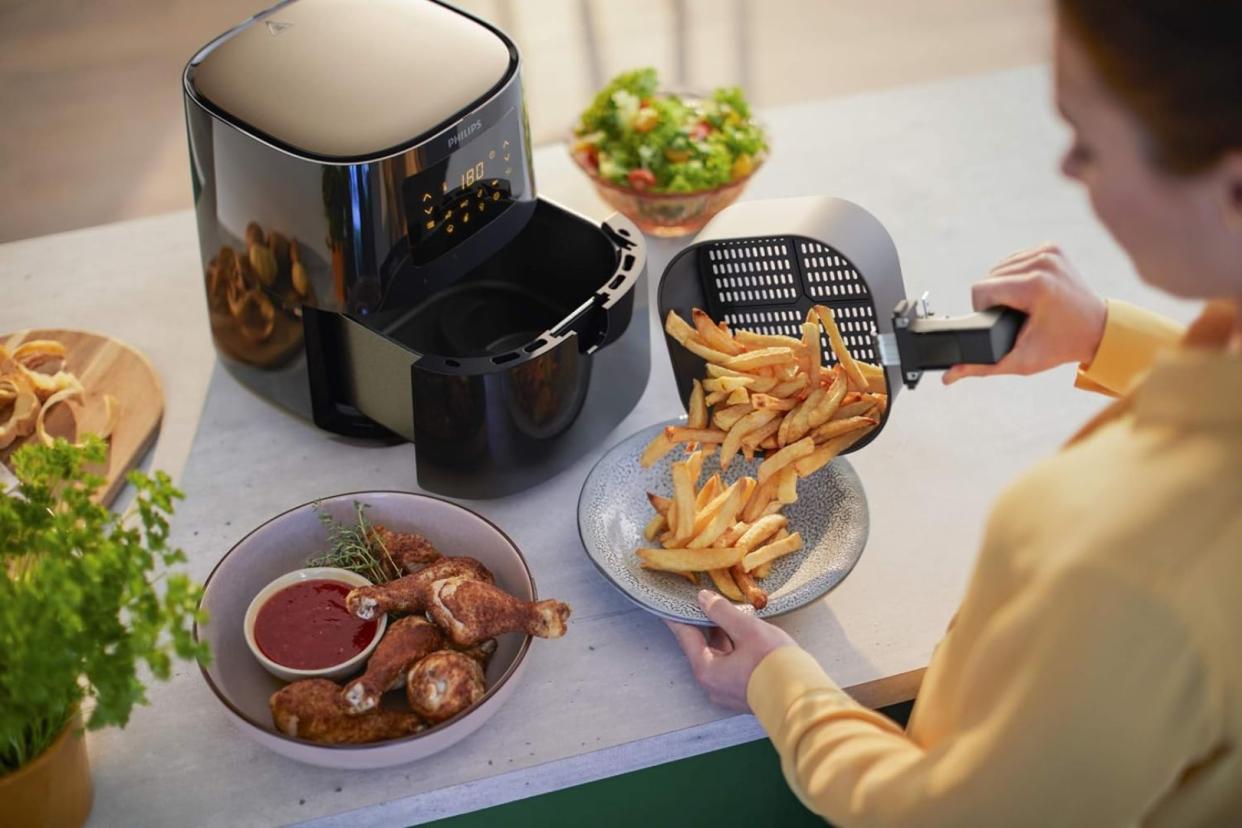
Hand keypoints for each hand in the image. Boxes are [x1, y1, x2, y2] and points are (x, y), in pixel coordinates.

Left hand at [666, 589, 797, 711]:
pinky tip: (743, 631)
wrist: (803, 699)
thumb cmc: (774, 663)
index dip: (677, 615)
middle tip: (701, 599)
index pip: (685, 636)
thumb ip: (723, 612)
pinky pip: (732, 664)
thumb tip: (703, 599)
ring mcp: (728, 691)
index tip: (667, 601)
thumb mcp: (747, 630)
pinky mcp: (744, 692)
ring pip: (719, 655)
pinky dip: (734, 646)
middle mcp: (713, 684)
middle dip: (703, 622)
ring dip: (722, 634)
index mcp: (707, 670)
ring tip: (725, 610)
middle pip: (702, 646)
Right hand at [943, 244, 1107, 383]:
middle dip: (996, 298)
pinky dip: (1017, 275)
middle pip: (989, 277)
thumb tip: (950, 375)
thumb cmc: (1061, 346)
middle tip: (1016, 316)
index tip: (1002, 321)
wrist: (1100, 329)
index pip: (981, 290)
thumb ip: (983, 367)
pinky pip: (1016, 259)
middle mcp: (1043, 262)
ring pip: (1000, 267)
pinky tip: (1029, 291)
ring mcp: (1049, 252)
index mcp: (1035, 286)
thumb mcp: (1022, 360)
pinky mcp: (1052, 247)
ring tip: (1024, 305)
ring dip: (1005, 286)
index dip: (984, 309)